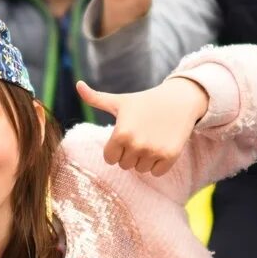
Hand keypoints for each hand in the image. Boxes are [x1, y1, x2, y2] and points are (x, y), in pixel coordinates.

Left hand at [77, 76, 208, 174]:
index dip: (116, 148)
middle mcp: (136, 145)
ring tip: (152, 138)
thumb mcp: (120, 101)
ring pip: (140, 170)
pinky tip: (162, 145)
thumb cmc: (145, 101)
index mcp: (121, 133)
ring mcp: (154, 151)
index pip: (110, 158)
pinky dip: (158, 164)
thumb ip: (95, 98)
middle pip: (125, 165)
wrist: (179, 100)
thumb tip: (77, 85)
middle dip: (130, 153)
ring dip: (144, 158)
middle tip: (141, 135)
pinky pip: (156, 173)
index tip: (126, 135)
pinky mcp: (170, 156)